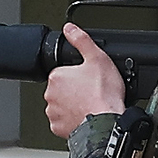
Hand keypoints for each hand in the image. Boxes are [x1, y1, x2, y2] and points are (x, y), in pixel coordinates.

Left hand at [42, 25, 127, 140]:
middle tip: (91, 93)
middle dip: (75, 90)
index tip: (90, 81)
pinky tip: (85, 116)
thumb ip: (81, 40)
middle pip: (62, 89)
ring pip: (62, 106)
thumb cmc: (103, 94)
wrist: (107, 122)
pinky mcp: (58, 128)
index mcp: (57, 76)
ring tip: (90, 105)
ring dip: (73, 105)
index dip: (79, 75)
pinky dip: (73, 120)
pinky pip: (64, 122)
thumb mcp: (97, 58)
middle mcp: (50, 95)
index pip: (64, 72)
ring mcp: (53, 113)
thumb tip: (70, 28)